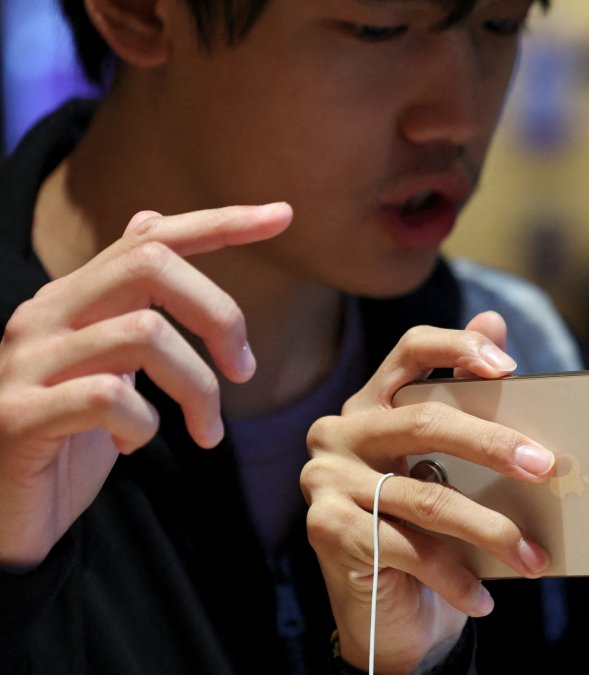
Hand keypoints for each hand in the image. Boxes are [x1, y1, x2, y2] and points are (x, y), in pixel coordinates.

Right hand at [0, 204, 290, 571]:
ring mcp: (26, 363)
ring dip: (197, 387)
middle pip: (150, 264)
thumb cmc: (62, 441)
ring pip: (143, 332)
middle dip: (220, 313)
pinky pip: (107, 397)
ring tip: (205, 431)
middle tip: (244, 370)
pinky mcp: (18, 416)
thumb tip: (150, 220)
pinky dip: (144, 423)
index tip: (283, 215)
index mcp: (71, 300)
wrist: (2, 520)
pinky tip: (134, 445)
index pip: (150, 238)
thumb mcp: (105, 361)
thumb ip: (127, 301)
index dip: (221, 223)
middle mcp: (44, 316)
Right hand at [303, 312, 553, 673]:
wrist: (389, 616)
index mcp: (371, 404)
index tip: (510, 366)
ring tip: (534, 555)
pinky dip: (455, 577)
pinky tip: (484, 597)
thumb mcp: (454, 469)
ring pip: (428, 495)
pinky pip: (409, 548)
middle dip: (494, 445)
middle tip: (546, 467)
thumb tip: (495, 321)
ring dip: (491, 531)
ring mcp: (325, 480)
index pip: (411, 350)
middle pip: (425, 421)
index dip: (458, 347)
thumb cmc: (429, 533)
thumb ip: (469, 402)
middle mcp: (339, 432)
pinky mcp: (326, 528)